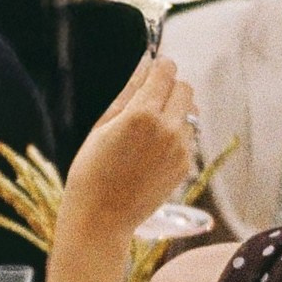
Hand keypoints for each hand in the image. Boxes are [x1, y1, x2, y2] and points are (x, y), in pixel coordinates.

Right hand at [59, 54, 194, 241]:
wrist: (101, 218)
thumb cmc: (91, 171)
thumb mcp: (103, 126)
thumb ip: (129, 92)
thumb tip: (145, 63)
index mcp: (142, 115)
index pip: (167, 71)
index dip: (159, 67)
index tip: (152, 71)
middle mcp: (168, 129)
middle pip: (186, 88)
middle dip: (170, 87)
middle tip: (148, 101)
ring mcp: (180, 150)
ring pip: (191, 113)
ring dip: (176, 111)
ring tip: (149, 129)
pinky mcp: (185, 166)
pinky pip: (188, 137)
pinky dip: (176, 135)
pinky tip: (151, 151)